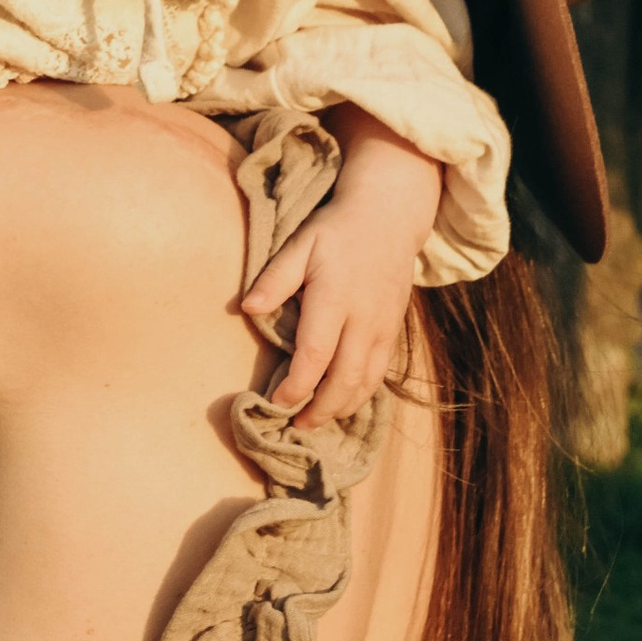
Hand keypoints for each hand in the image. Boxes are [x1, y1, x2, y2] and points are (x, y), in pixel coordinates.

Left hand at [240, 114, 443, 422]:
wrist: (390, 214)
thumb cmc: (336, 229)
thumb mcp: (300, 244)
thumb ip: (275, 279)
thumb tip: (246, 309)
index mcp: (335, 298)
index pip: (315, 355)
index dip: (296, 386)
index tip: (276, 401)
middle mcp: (364, 318)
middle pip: (344, 379)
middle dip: (320, 409)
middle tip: (296, 425)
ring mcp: (384, 326)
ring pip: (366, 381)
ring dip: (341, 408)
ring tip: (317, 421)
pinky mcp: (395, 329)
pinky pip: (381, 373)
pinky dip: (361, 393)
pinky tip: (343, 402)